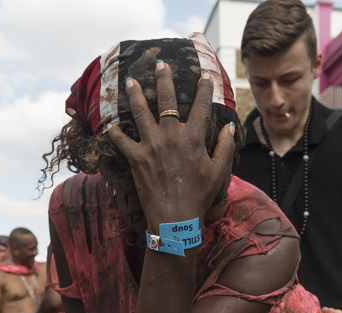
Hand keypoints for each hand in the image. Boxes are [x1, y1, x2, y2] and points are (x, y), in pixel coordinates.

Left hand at [106, 63, 235, 228]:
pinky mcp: (136, 159)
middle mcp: (171, 136)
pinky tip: (111, 126)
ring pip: (140, 113)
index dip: (204, 90)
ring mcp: (151, 146)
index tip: (204, 77)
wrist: (175, 218)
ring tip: (131, 82)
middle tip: (160, 64)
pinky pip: (121, 142)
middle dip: (164, 78)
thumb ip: (225, 148)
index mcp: (193, 138)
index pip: (201, 106)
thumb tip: (230, 128)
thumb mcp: (219, 173)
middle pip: (166, 99)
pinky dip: (115, 133)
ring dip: (134, 95)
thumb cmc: (200, 197)